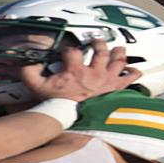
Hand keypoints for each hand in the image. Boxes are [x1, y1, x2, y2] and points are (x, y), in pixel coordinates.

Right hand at [23, 38, 139, 101]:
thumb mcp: (36, 87)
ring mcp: (106, 81)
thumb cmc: (56, 105)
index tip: (66, 52)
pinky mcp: (114, 90)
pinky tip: (134, 70)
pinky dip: (132, 74)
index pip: (73, 51)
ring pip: (117, 60)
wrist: (70, 121)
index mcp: (75, 70)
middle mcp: (93, 73)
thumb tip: (29, 64)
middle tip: (95, 41)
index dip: (68, 49)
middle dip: (98, 43)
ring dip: (118, 52)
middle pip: (101, 49)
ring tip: (119, 48)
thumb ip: (29, 73)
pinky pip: (128, 79)